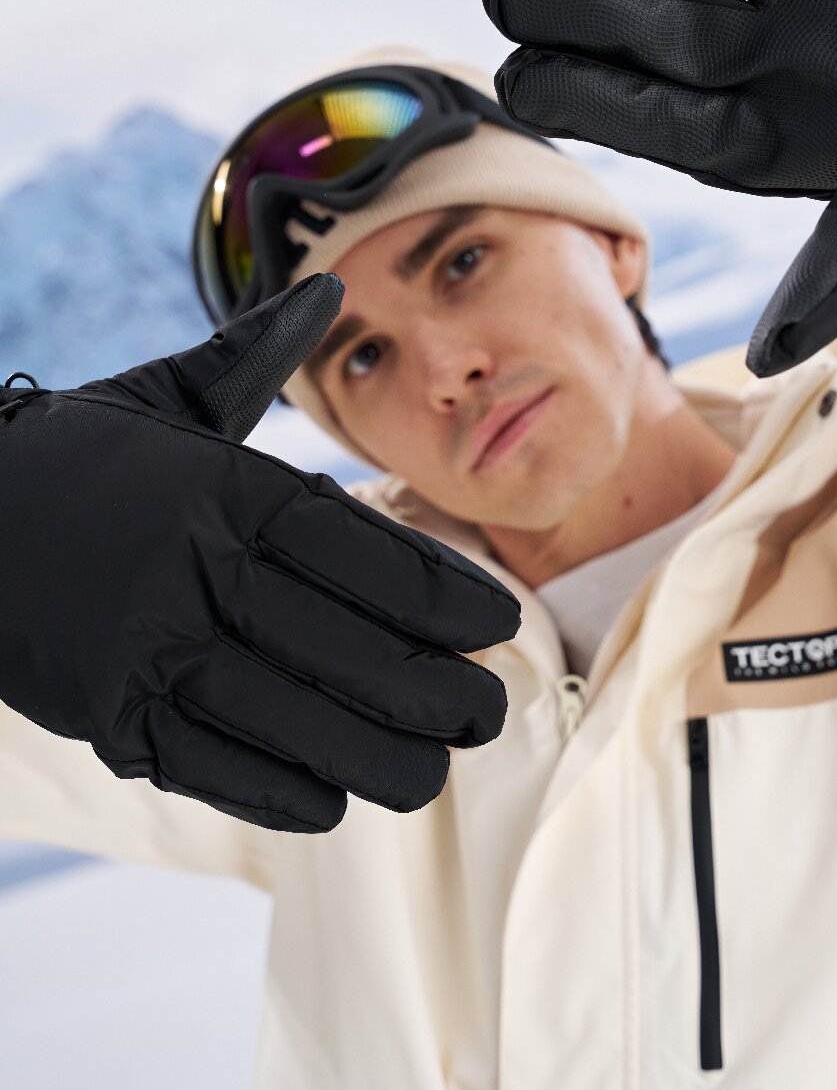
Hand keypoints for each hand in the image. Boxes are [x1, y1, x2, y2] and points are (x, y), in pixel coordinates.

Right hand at [0, 277, 515, 831]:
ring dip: (371, 753)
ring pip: (284, 716)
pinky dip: (274, 786)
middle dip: (430, 688)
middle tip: (491, 713)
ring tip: (435, 768)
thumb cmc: (81, 456)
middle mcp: (190, 567)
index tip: (501, 624)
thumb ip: (255, 354)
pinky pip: (206, 761)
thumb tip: (330, 290)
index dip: (440, 596)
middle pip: (338, 643)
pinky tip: (334, 799)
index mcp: (222, 487)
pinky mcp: (103, 713)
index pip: (360, 551)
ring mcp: (143, 647)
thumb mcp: (167, 395)